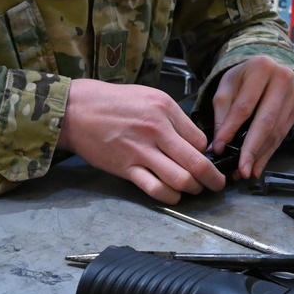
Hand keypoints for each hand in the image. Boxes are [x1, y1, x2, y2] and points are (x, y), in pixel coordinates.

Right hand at [57, 79, 225, 203]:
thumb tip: (192, 140)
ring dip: (193, 189)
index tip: (206, 160)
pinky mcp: (126, 168)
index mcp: (165, 109)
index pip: (200, 140)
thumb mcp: (148, 96)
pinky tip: (173, 195)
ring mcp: (141, 151)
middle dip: (212, 178)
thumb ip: (171, 117)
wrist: (77, 110)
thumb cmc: (113, 102)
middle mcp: (157, 129)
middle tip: (216, 184)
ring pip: (180, 179)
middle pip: (196, 162)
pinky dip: (170, 196)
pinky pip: (156, 189)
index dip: (207, 154)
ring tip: (194, 190)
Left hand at [209, 56, 293, 179]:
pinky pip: (282, 135)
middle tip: (241, 169)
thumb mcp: (225, 88)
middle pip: (265, 121)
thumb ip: (222, 115)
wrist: (263, 67)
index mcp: (261, 68)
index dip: (231, 129)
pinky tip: (258, 164)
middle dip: (251, 149)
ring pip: (275, 132)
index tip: (220, 148)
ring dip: (260, 155)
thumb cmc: (242, 77)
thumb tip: (218, 145)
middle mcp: (282, 79)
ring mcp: (293, 95)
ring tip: (246, 170)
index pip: (244, 106)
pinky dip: (268, 152)